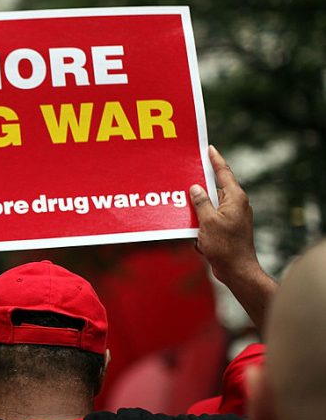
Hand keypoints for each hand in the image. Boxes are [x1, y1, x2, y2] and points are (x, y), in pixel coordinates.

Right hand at [190, 145, 260, 283]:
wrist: (237, 271)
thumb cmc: (225, 246)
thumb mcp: (208, 222)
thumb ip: (201, 202)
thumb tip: (196, 188)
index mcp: (235, 199)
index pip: (224, 173)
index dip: (216, 160)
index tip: (209, 148)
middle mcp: (237, 205)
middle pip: (216, 188)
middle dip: (201, 184)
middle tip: (188, 173)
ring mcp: (233, 217)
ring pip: (211, 205)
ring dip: (198, 207)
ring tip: (183, 204)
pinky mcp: (227, 229)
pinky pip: (210, 218)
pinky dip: (200, 221)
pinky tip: (191, 228)